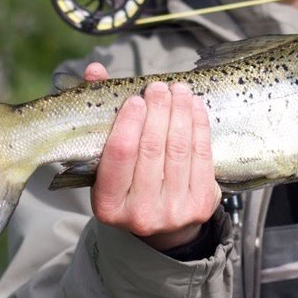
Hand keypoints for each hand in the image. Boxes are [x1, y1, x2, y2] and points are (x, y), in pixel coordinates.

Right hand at [83, 63, 222, 250]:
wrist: (163, 226)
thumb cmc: (129, 184)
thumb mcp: (107, 162)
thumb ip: (100, 115)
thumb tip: (95, 71)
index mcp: (108, 205)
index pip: (119, 156)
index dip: (128, 123)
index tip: (136, 99)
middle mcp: (140, 213)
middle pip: (152, 149)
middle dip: (158, 111)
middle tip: (159, 87)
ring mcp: (173, 211)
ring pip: (179, 149)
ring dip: (181, 113)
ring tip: (179, 90)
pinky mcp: (201, 205)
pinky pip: (202, 156)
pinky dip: (199, 126)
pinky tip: (195, 107)